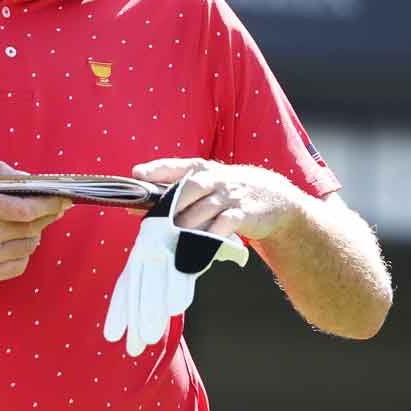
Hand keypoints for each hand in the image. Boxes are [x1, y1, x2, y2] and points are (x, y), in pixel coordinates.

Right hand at [0, 162, 72, 282]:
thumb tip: (28, 179)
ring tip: (28, 223)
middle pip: (32, 227)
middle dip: (47, 215)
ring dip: (35, 232)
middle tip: (55, 207)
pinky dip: (24, 251)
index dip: (49, 203)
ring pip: (29, 245)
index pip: (26, 209)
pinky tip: (13, 241)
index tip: (63, 197)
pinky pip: (20, 264)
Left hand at [134, 158, 305, 240]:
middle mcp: (216, 179)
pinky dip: (208, 235)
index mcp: (203, 170)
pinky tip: (197, 244)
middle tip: (153, 219)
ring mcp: (230, 197)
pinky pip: (223, 225)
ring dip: (185, 224)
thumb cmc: (229, 192)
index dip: (156, 170)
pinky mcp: (243, 214)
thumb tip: (135, 205)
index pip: (177, 166)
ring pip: (203, 210)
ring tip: (169, 236)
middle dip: (169, 203)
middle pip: (189, 187)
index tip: (137, 175)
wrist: (276, 199)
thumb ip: (175, 193)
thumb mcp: (208, 186)